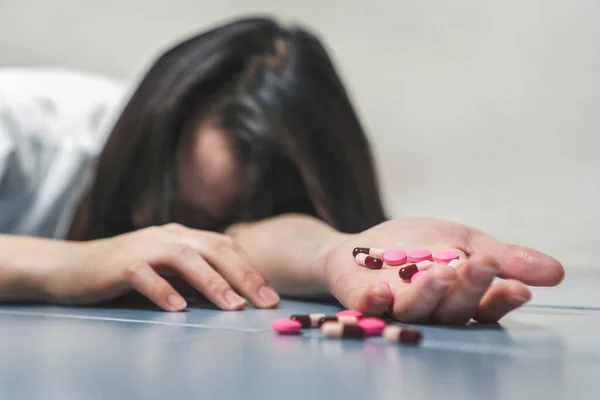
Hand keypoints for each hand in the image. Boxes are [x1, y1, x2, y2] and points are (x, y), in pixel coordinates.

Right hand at [39, 223, 279, 310]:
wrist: (71, 267)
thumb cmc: (126, 273)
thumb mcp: (168, 272)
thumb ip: (195, 278)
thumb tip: (233, 297)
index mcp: (183, 237)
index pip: (226, 247)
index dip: (251, 269)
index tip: (270, 295)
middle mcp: (168, 236)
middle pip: (214, 249)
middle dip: (244, 275)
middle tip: (265, 302)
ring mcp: (144, 247)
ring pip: (185, 258)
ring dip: (212, 282)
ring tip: (233, 306)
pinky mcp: (119, 263)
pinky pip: (144, 274)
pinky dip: (162, 290)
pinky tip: (178, 308)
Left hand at [324, 217, 563, 323]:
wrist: (367, 243)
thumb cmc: (422, 247)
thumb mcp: (467, 242)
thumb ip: (505, 258)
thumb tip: (557, 273)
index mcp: (460, 302)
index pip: (484, 309)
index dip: (499, 300)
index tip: (518, 288)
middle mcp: (430, 313)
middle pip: (453, 311)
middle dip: (468, 290)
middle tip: (480, 265)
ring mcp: (394, 308)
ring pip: (415, 310)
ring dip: (429, 294)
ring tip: (441, 272)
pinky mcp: (361, 300)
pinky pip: (367, 308)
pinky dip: (373, 301)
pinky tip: (379, 290)